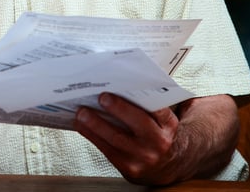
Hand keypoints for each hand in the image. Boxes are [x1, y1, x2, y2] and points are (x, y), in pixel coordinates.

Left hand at [73, 93, 238, 184]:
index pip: (158, 109)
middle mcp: (159, 142)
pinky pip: (107, 150)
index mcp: (168, 125)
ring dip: (95, 124)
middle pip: (138, 123)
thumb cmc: (157, 134)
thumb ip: (149, 102)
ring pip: (117, 139)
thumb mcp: (161, 119)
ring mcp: (144, 158)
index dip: (142, 98)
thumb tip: (125, 80)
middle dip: (118, 109)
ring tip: (82, 112)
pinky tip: (81, 126)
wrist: (167, 166)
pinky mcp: (130, 169)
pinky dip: (91, 136)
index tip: (125, 87)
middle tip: (101, 97)